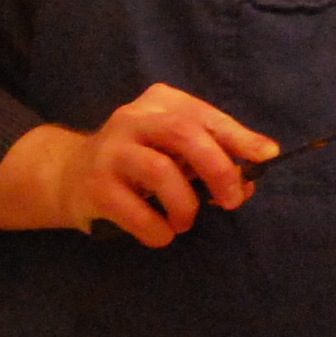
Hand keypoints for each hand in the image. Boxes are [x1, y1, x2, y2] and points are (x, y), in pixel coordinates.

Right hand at [52, 84, 274, 245]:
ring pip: (160, 171)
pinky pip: (135, 211)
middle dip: (218, 169)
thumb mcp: (174, 150)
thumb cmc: (138, 162)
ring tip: (185, 222)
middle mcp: (133, 118)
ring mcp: (111, 150)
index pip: (206, 116)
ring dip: (184, 205)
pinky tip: (162, 234)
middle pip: (184, 134)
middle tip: (231, 200)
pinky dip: (157, 229)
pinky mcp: (95, 184)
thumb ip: (210, 159)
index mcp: (160, 103)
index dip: (240, 137)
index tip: (267, 156)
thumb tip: (248, 182)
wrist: (69, 175)